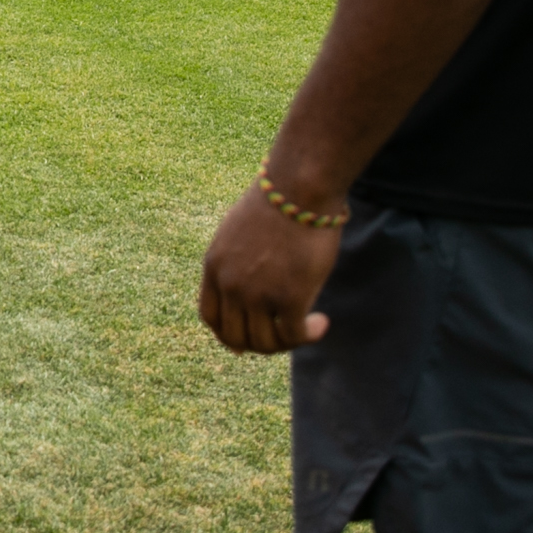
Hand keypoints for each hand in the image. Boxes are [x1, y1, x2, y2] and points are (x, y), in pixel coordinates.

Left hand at [198, 184, 339, 354]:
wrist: (299, 187)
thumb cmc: (277, 202)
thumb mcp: (238, 231)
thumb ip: (236, 261)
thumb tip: (247, 287)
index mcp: (214, 266)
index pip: (210, 317)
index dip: (227, 336)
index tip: (244, 343)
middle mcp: (230, 284)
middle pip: (237, 337)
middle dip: (261, 344)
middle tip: (284, 337)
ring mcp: (257, 293)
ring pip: (266, 343)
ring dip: (288, 343)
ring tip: (307, 328)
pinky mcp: (289, 297)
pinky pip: (294, 335)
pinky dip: (309, 336)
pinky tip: (322, 324)